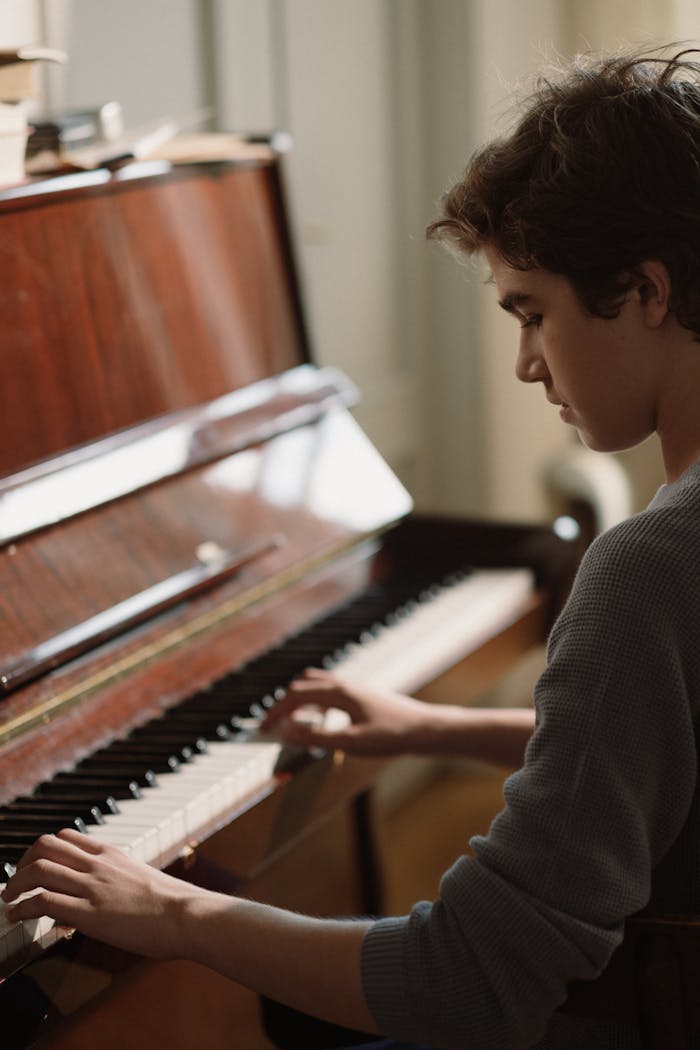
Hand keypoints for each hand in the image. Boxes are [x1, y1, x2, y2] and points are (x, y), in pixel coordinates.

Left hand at [1, 829, 204, 958]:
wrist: (184, 914)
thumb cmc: (172, 904)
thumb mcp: (141, 881)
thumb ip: (118, 882)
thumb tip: (105, 899)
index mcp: (111, 853)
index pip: (67, 837)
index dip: (44, 850)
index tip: (35, 865)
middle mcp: (97, 864)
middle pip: (46, 846)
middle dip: (23, 862)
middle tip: (16, 880)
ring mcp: (91, 886)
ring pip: (39, 870)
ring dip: (15, 884)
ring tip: (9, 899)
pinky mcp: (87, 912)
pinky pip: (43, 902)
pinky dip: (23, 907)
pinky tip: (17, 916)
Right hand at [261, 668, 431, 755]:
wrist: (426, 729)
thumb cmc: (392, 736)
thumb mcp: (351, 742)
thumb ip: (317, 738)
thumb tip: (287, 732)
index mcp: (339, 692)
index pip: (296, 695)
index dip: (276, 711)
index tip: (263, 728)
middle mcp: (345, 684)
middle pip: (303, 685)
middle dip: (284, 704)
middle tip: (272, 725)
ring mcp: (355, 688)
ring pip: (317, 685)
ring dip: (300, 700)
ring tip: (292, 722)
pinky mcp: (363, 696)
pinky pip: (331, 692)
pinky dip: (316, 702)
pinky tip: (321, 720)